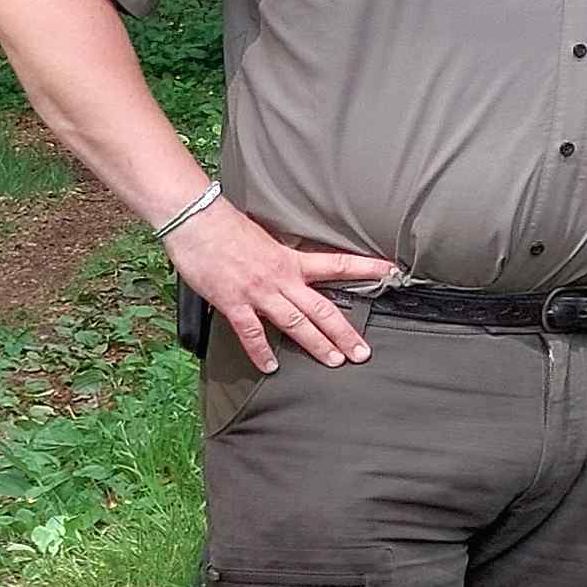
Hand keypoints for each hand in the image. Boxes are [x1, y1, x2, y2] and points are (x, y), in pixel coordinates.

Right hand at [169, 198, 398, 372]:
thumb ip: (277, 256)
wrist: (196, 221)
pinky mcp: (233, 302)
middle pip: (322, 308)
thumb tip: (285, 267)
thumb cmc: (223, 225)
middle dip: (344, 332)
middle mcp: (280, 278)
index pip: (338, 264)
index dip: (367, 268)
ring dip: (317, 345)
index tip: (391, 272)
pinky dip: (261, 352)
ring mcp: (258, 292)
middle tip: (362, 352)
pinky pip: (251, 333)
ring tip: (334, 361)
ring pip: (296, 323)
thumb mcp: (262, 236)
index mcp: (290, 259)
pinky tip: (271, 366)